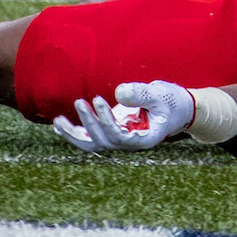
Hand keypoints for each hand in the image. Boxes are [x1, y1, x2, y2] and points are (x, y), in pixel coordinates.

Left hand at [53, 80, 194, 152]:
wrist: (178, 110)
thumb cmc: (172, 101)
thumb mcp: (161, 95)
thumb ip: (142, 94)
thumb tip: (118, 92)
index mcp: (142, 139)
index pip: (118, 136)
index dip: (105, 121)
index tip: (98, 100)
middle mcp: (127, 144)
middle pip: (102, 140)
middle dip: (89, 122)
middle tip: (80, 102)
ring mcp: (118, 140)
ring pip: (92, 144)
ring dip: (74, 133)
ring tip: (58, 121)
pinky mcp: (112, 133)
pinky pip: (90, 137)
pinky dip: (74, 132)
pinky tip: (59, 125)